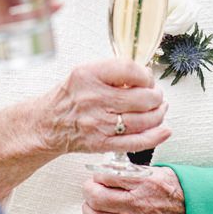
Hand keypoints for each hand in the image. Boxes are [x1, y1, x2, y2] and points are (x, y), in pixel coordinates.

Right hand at [39, 59, 169, 157]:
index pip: (130, 70)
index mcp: (90, 75)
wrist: (48, 124)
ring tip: (160, 109)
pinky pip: (134, 142)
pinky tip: (164, 130)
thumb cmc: (70, 96)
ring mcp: (99, 123)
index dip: (146, 74)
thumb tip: (145, 75)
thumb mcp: (87, 71)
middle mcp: (95, 99)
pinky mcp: (101, 144)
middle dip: (156, 97)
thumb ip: (114, 71)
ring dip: (158, 114)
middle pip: (141, 98)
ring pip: (142, 120)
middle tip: (157, 96)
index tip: (148, 78)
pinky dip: (154, 137)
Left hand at [83, 163, 185, 213]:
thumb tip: (116, 166)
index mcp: (146, 182)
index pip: (110, 176)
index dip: (98, 174)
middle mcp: (138, 203)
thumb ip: (139, 170)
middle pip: (99, 197)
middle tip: (88, 188)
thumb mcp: (162, 172)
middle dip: (88, 191)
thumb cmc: (178, 192)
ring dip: (89, 211)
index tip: (96, 174)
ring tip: (90, 206)